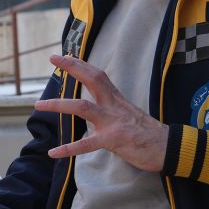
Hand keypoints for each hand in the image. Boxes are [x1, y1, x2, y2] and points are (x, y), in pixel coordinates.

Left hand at [35, 55, 167, 171]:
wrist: (170, 148)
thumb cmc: (148, 133)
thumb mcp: (128, 114)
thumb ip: (111, 107)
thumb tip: (97, 103)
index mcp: (116, 99)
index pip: (97, 75)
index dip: (80, 64)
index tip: (62, 56)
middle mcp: (114, 106)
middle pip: (92, 79)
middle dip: (72, 67)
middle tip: (53, 59)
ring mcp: (113, 122)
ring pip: (82, 107)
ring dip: (58, 105)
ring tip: (38, 105)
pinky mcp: (113, 140)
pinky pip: (86, 144)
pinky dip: (68, 149)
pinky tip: (52, 153)